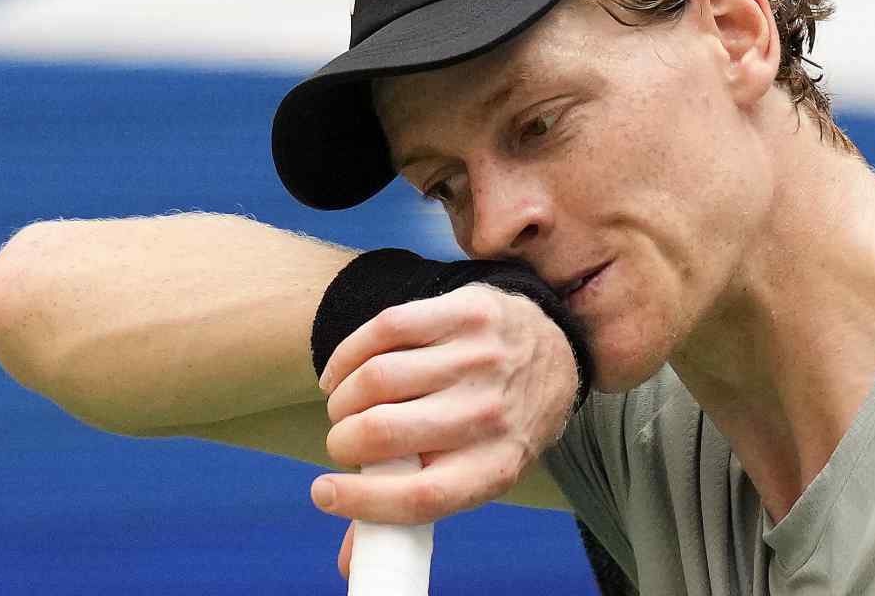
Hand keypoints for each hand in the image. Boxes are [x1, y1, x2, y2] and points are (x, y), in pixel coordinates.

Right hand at [311, 283, 578, 525]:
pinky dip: (348, 355)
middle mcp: (490, 412)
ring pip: (378, 377)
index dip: (361, 503)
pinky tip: (342, 373)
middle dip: (343, 441)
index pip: (420, 497)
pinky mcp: (467, 311)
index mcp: (494, 466)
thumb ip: (412, 506)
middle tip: (343, 441)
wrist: (551, 352)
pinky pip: (386, 329)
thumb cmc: (496, 424)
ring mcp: (480, 357)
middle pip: (385, 432)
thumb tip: (346, 563)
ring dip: (343, 398)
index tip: (323, 492)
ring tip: (344, 406)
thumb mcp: (475, 470)